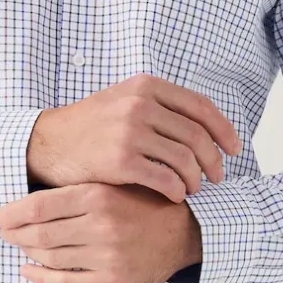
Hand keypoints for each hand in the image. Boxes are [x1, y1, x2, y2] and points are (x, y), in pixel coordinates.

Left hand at [0, 181, 197, 282]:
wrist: (186, 230)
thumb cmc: (146, 202)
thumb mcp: (114, 183)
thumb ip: (78, 190)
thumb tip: (30, 197)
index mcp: (99, 195)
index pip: (40, 205)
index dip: (13, 212)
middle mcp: (101, 225)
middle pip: (40, 233)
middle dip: (15, 233)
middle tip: (4, 230)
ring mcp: (106, 256)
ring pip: (50, 257)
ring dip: (27, 252)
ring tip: (19, 244)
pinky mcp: (112, 281)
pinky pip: (66, 282)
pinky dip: (41, 278)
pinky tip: (30, 270)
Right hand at [26, 73, 241, 203]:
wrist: (49, 144)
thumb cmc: (90, 126)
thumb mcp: (124, 100)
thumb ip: (160, 106)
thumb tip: (205, 125)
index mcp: (145, 86)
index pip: (200, 106)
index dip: (223, 129)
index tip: (234, 148)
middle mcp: (139, 104)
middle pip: (197, 135)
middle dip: (213, 160)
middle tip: (217, 176)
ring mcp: (129, 132)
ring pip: (185, 159)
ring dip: (196, 178)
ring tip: (193, 188)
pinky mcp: (120, 161)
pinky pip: (164, 179)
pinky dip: (176, 190)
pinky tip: (175, 195)